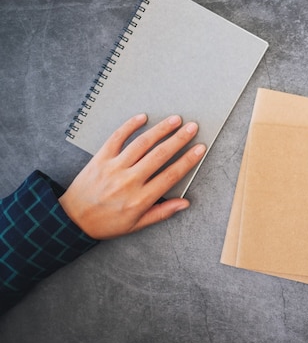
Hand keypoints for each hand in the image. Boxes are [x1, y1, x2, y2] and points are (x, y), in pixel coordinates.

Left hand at [59, 114, 205, 239]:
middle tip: (192, 128)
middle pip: (160, 155)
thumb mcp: (136, 224)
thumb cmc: (106, 223)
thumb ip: (162, 212)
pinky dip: (130, 125)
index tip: (199, 149)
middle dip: (179, 139)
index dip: (188, 160)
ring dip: (160, 130)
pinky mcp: (100, 158)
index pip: (171, 175)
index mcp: (140, 199)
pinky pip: (117, 138)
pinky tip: (143, 117)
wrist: (72, 220)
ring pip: (142, 144)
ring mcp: (114, 167)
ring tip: (175, 120)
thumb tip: (185, 203)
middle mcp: (129, 181)